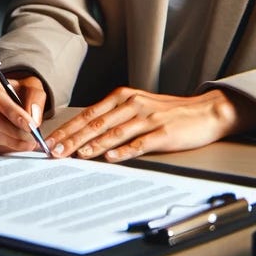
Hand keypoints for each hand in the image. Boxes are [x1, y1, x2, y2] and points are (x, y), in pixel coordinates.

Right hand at [0, 69, 47, 153]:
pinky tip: (20, 143)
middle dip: (15, 130)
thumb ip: (34, 98)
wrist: (11, 96)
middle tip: (32, 136)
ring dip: (13, 141)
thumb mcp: (31, 85)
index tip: (28, 123)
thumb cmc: (18, 89)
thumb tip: (33, 118)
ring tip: (30, 141)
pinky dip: (8, 146)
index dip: (12, 112)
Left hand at [46, 87, 255, 161]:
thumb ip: (114, 117)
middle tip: (55, 151)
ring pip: (113, 132)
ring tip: (76, 155)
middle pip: (96, 123)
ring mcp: (147, 118)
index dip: (68, 128)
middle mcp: (131, 104)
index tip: (51, 141)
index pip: (88, 114)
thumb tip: (86, 134)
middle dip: (73, 138)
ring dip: (93, 145)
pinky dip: (123, 151)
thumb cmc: (168, 112)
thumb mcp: (138, 107)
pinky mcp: (162, 132)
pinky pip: (139, 143)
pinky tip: (110, 158)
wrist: (204, 111)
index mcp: (122, 97)